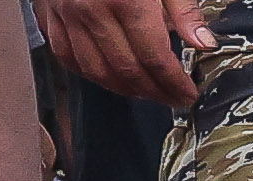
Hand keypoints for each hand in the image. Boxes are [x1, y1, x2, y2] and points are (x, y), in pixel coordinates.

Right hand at [49, 0, 215, 103]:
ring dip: (124, 89)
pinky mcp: (49, 14)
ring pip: (95, 70)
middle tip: (173, 98)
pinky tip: (111, 77)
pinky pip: (67, 56)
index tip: (189, 94)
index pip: (155, 58)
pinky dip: (90, 74)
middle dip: (154, 92)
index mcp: (126, 0)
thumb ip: (183, 9)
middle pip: (126, 70)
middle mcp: (91, 11)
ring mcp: (65, 14)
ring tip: (147, 92)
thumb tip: (204, 45)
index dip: (175, 84)